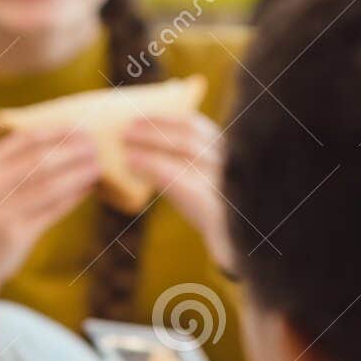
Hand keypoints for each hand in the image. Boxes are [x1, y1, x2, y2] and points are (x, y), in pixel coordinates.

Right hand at [0, 128, 100, 293]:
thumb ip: (13, 163)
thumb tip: (62, 140)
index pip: (23, 141)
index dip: (55, 132)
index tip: (79, 128)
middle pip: (38, 162)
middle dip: (71, 152)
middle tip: (94, 146)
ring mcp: (1, 213)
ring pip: (49, 187)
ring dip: (77, 175)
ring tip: (96, 168)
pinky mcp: (16, 236)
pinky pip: (52, 211)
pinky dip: (72, 198)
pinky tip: (87, 189)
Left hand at [123, 112, 223, 252]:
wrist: (237, 245)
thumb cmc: (215, 210)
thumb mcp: (207, 182)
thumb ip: (187, 162)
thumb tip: (143, 145)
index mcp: (227, 152)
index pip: (196, 125)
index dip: (167, 117)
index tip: (141, 115)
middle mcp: (228, 160)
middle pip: (187, 134)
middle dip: (155, 127)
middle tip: (126, 127)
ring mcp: (221, 179)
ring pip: (183, 148)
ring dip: (150, 140)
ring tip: (123, 142)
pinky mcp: (210, 200)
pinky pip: (175, 174)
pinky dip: (150, 164)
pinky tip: (131, 162)